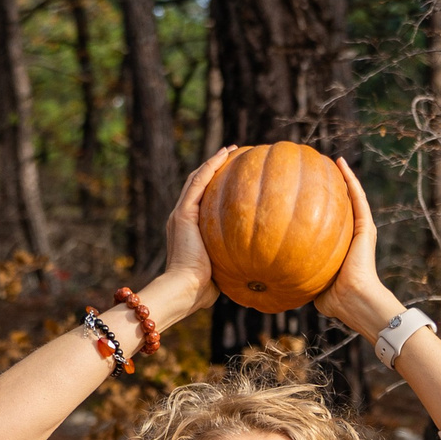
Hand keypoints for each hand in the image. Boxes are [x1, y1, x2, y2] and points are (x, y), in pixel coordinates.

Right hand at [150, 147, 238, 325]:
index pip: (203, 202)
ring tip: (231, 150)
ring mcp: (181, 214)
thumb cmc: (203, 289)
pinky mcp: (183, 214)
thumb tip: (259, 275)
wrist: (185, 289)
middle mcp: (182, 218)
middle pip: (199, 186)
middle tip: (234, 157)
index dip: (217, 188)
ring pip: (197, 179)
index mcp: (189, 231)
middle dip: (215, 170)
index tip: (234, 178)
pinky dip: (211, 166)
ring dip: (214, 162)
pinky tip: (225, 154)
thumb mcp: (222, 272)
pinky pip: (198, 183)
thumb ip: (234, 264)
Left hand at [313, 158, 401, 340]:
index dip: (313, 205)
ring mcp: (360, 229)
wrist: (353, 300)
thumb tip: (267, 277)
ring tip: (329, 158)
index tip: (298, 190)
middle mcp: (349, 234)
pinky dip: (350, 179)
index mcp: (336, 245)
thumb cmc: (332, 299)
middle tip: (311, 167)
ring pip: (349, 195)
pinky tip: (340, 163)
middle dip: (326, 186)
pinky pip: (358, 197)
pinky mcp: (365, 226)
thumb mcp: (308, 282)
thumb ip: (295, 272)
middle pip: (337, 204)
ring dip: (341, 176)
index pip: (324, 220)